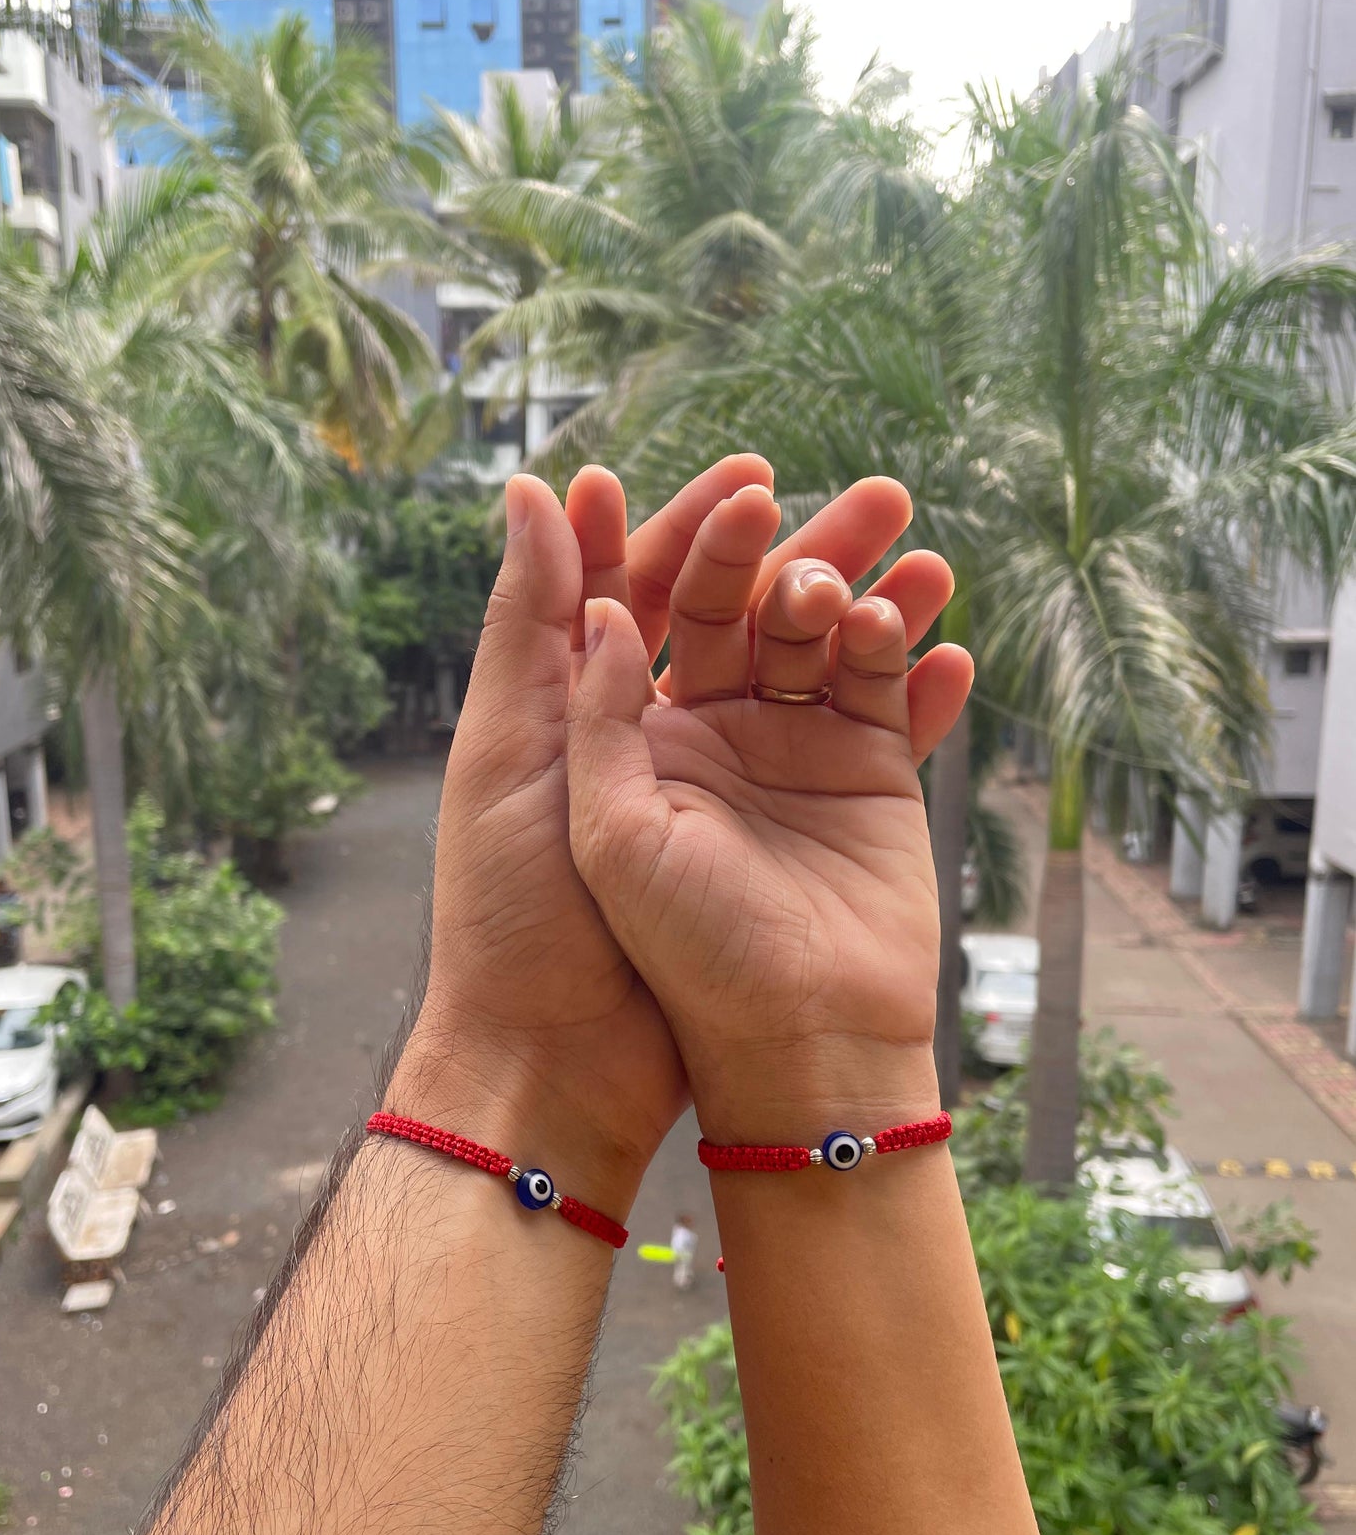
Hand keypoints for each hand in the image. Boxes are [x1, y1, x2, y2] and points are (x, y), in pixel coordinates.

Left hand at [565, 491, 973, 1141]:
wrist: (757, 1051)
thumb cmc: (644, 953)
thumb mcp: (583, 820)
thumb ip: (586, 698)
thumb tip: (592, 583)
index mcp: (631, 726)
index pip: (657, 600)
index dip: (695, 536)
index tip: (741, 483)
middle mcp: (711, 729)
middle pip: (753, 605)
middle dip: (800, 547)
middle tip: (859, 500)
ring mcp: (792, 755)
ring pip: (832, 641)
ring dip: (873, 592)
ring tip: (918, 561)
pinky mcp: (868, 786)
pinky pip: (896, 702)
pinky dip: (924, 667)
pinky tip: (951, 640)